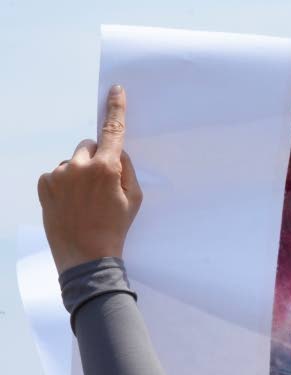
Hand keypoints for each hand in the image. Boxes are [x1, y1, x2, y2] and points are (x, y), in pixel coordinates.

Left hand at [38, 85, 142, 272]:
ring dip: (79, 173)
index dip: (116, 109)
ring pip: (72, 161)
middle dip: (97, 159)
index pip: (113, 131)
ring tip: (84, 201)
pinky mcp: (44, 183)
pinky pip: (57, 173)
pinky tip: (70, 204)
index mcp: (107, 168)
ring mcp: (59, 174)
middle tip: (101, 187)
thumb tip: (116, 153)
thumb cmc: (114, 229)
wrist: (86, 257)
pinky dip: (64, 184)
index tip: (115, 90)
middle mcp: (80, 165)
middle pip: (90, 146)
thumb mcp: (135, 200)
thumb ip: (127, 170)